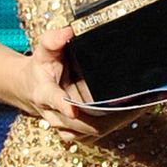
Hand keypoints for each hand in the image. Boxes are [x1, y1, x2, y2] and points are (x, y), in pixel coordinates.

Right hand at [17, 27, 143, 142]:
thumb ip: (53, 40)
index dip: (63, 105)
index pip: (52, 99)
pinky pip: (90, 135)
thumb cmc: (41, 67)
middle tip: (131, 105)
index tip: (73, 108)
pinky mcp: (72, 130)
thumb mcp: (44, 50)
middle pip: (76, 122)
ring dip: (111, 123)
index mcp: (44, 92)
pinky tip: (129, 115)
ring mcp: (62, 124)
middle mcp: (52, 112)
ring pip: (87, 131)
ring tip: (137, 109)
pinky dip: (110, 127)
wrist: (29, 88)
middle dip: (103, 117)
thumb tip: (68, 31)